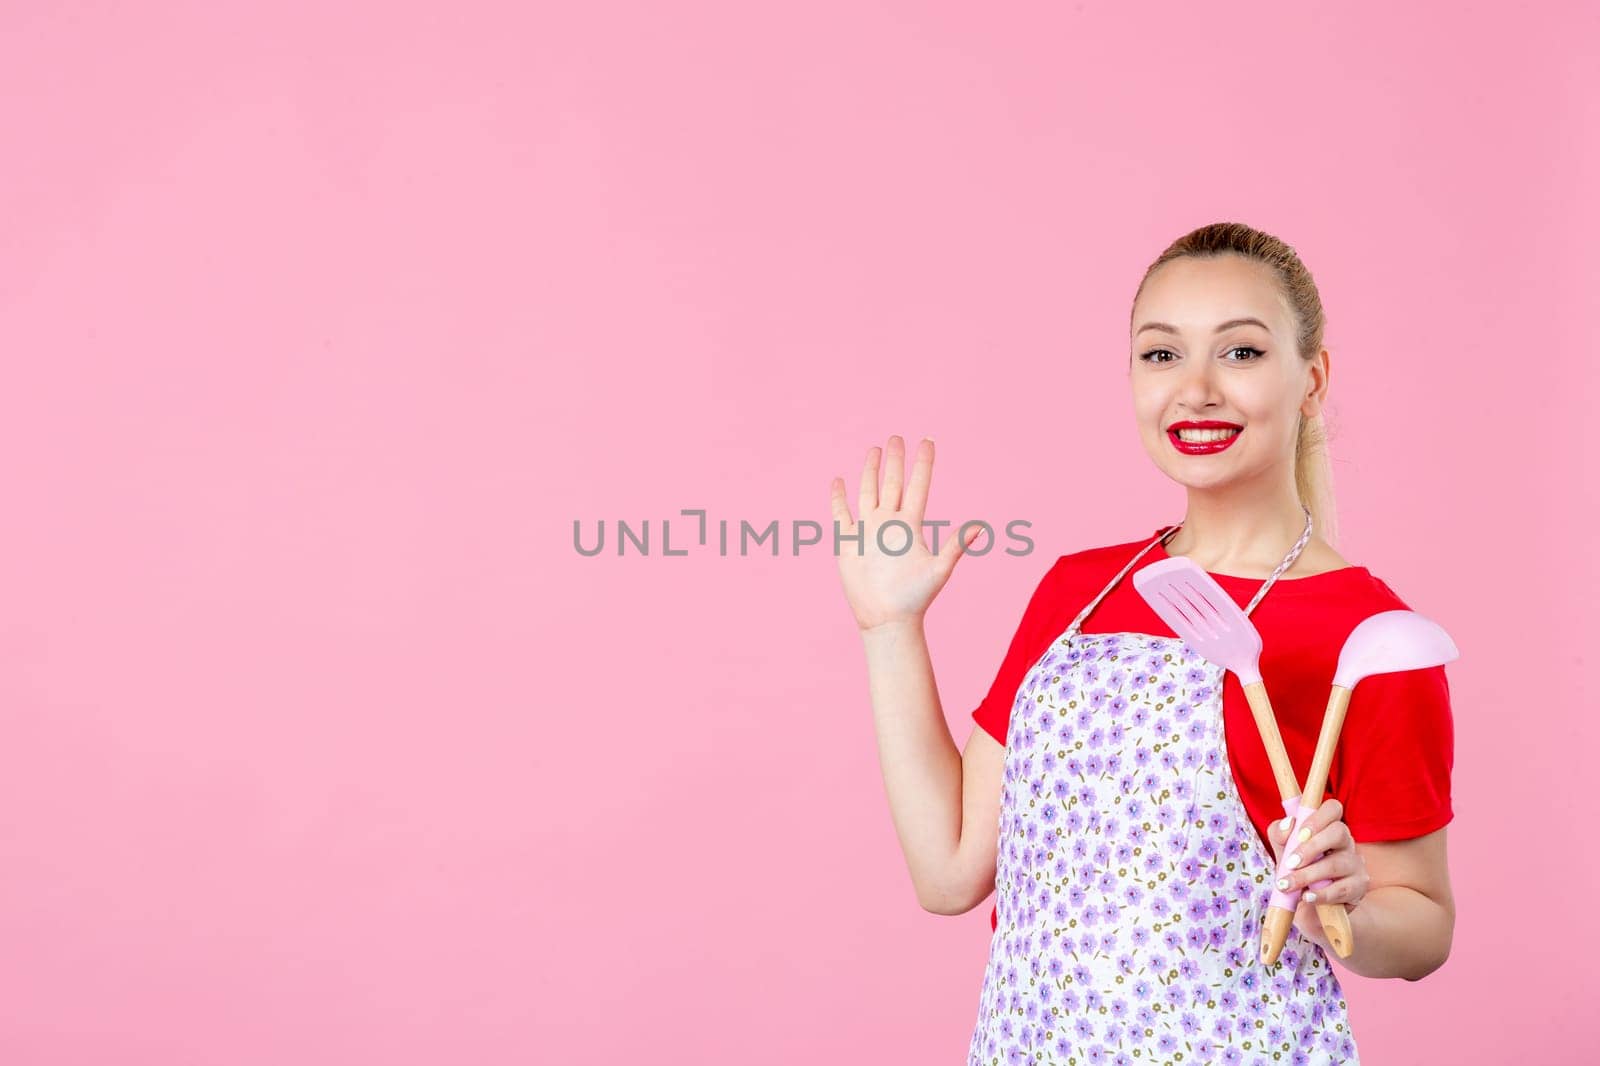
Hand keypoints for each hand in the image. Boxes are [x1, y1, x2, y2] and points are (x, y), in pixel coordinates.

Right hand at [830, 436, 980, 633]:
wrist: (886, 618)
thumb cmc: (915, 598)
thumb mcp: (939, 570)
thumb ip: (955, 546)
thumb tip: (980, 528)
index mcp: (911, 525)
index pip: (918, 486)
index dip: (923, 464)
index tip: (928, 440)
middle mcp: (889, 523)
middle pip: (892, 483)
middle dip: (895, 460)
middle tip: (897, 437)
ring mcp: (868, 530)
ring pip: (868, 492)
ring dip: (870, 471)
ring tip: (874, 450)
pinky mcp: (849, 542)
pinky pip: (841, 514)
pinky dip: (839, 498)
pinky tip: (839, 481)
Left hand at [1265, 797, 1369, 948]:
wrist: (1308, 906)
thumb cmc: (1297, 870)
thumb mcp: (1282, 850)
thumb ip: (1280, 834)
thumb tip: (1289, 824)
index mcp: (1328, 827)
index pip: (1333, 808)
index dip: (1317, 818)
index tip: (1299, 834)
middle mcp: (1346, 842)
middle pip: (1339, 832)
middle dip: (1311, 847)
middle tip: (1290, 862)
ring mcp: (1356, 864)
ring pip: (1337, 863)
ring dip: (1308, 875)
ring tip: (1287, 885)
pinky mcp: (1359, 887)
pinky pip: (1343, 888)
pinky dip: (1321, 894)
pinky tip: (1306, 897)